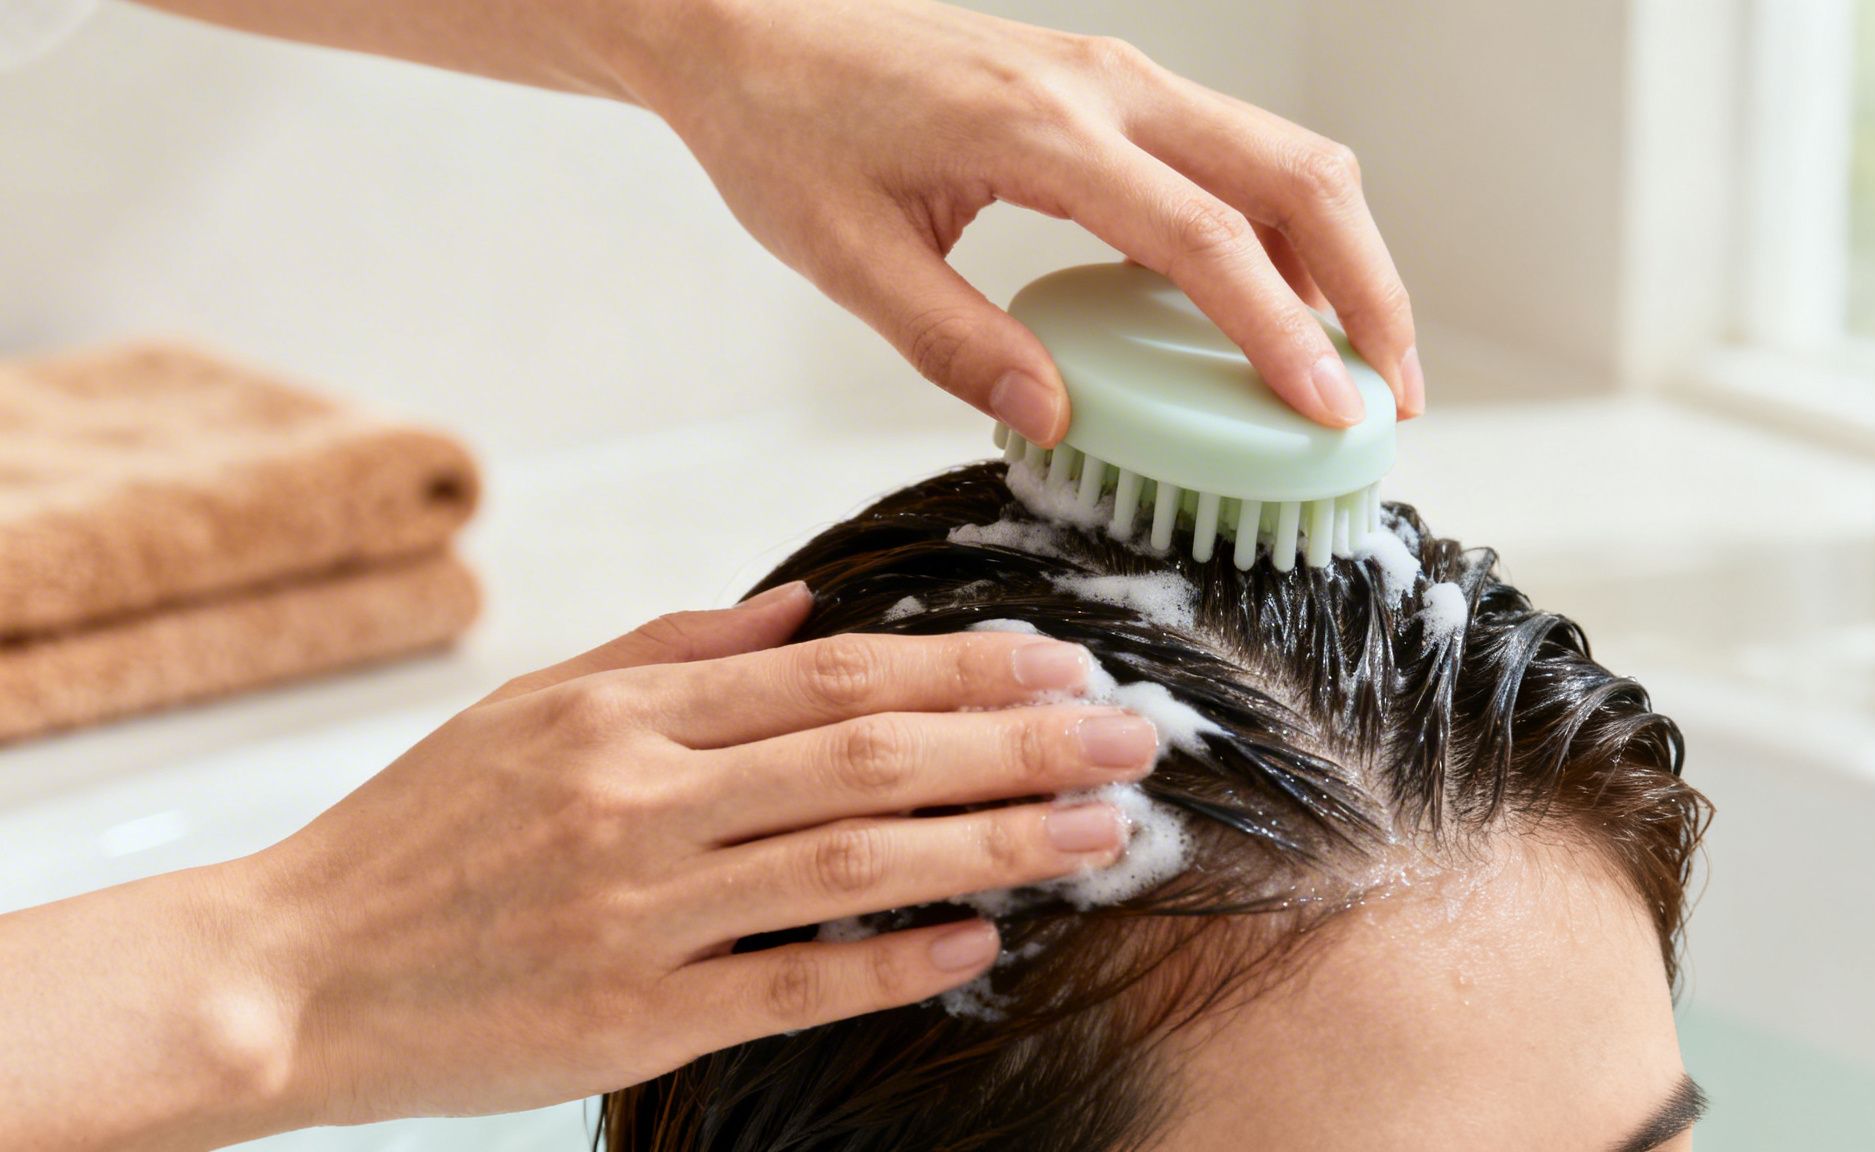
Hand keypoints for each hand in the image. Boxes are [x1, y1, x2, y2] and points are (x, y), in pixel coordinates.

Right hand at [231, 582, 1158, 1128]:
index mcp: (620, 710)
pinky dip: (893, 961)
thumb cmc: (418, 830)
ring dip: (992, 844)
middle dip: (1017, 743)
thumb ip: (675, 648)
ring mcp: (639, 910)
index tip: (1062, 664)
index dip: (961, 668)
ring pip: (850, 863)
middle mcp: (638, 797)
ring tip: (1098, 833)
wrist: (291, 970)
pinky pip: (790, 983)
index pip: (831, 674)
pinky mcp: (629, 1016)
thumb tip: (805, 606)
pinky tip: (981, 942)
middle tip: (1130, 737)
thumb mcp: (531, 702)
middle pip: (867, 755)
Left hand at [627, 0, 1423, 442]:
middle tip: (1389, 398)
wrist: (752, 27)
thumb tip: (1058, 419)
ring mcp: (1116, 77)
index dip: (1280, 335)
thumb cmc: (786, 130)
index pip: (1205, 240)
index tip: (1331, 416)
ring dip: (1341, 255)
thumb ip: (953, 340)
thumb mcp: (844, 255)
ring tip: (1353, 364)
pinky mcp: (1109, 87)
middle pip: (1296, 176)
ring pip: (1282, 156)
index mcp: (1043, 130)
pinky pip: (1231, 155)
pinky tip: (1269, 308)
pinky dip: (1280, 231)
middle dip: (1369, 289)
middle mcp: (1105, 86)